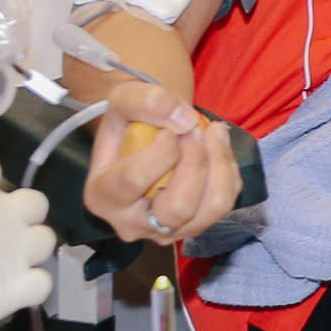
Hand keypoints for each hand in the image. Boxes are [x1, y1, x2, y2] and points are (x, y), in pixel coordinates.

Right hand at [85, 81, 239, 244]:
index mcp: (102, 197)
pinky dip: (228, 170)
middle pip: (178, 206)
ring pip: (211, 209)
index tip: (167, 130)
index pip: (136, 179)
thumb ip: (147, 101)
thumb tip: (187, 121)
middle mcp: (132, 224)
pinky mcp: (195, 225)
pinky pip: (226, 201)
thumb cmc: (130, 122)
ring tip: (212, 133)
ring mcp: (166, 231)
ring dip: (219, 163)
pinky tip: (217, 148)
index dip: (163, 148)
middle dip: (196, 159)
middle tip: (195, 129)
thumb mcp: (126, 99)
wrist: (146, 139)